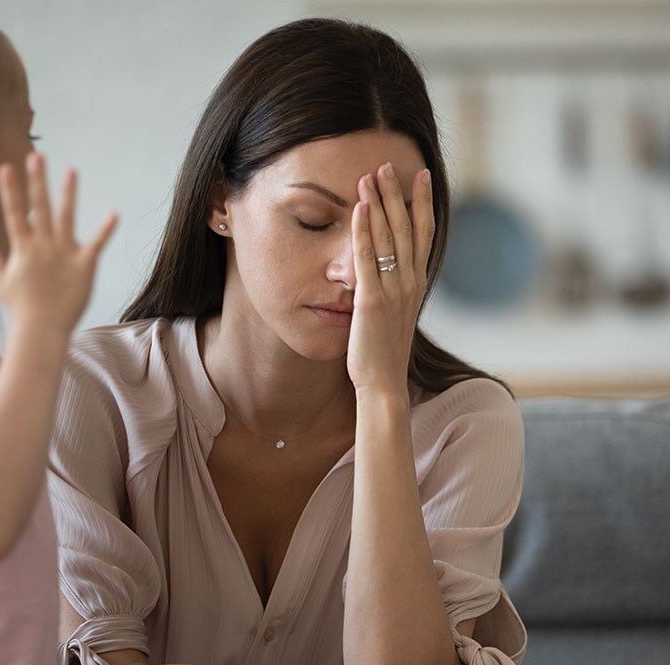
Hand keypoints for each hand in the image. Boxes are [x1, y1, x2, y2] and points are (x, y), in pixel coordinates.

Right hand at [0, 152, 117, 335]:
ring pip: (66, 218)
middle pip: (40, 209)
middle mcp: (43, 247)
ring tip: (71, 171)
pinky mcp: (84, 266)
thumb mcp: (0, 280)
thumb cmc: (21, 308)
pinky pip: (96, 245)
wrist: (42, 330)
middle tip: (37, 156)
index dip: (10, 190)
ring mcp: (64, 254)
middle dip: (37, 182)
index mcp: (23, 249)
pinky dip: (105, 230)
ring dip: (68, 194)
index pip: (14, 214)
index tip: (6, 167)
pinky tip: (114, 214)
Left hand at [346, 163, 433, 393]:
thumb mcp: (396, 314)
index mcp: (417, 284)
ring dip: (378, 203)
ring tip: (369, 176)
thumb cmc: (384, 351)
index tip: (419, 177)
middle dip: (396, 194)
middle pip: (406, 228)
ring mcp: (392, 290)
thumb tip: (394, 272)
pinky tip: (357, 208)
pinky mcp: (371, 300)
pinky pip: (366, 258)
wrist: (382, 383)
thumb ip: (397, 290)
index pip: (424, 234)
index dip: (422, 204)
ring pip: (388, 237)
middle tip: (388, 165)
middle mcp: (409, 282)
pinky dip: (363, 230)